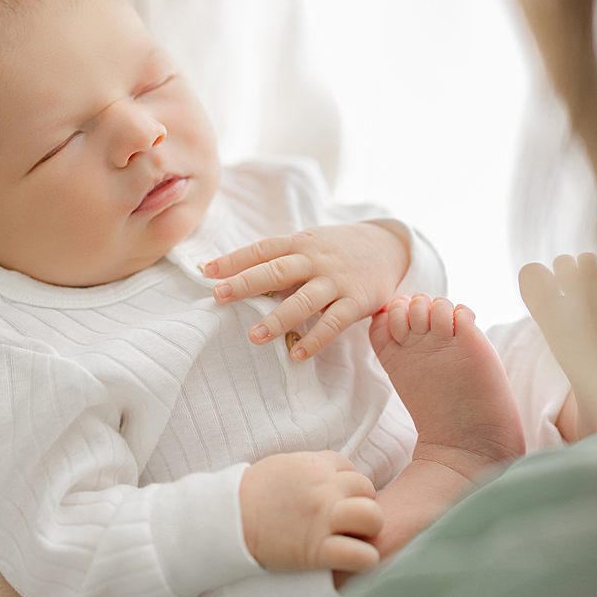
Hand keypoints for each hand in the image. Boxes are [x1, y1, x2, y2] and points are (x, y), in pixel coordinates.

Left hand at [203, 222, 411, 359]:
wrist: (390, 246)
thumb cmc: (339, 250)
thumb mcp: (312, 244)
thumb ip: (282, 260)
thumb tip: (237, 278)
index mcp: (302, 243)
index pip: (263, 249)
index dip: (234, 260)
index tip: (206, 271)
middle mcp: (317, 260)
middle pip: (277, 271)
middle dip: (246, 284)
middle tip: (219, 297)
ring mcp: (337, 281)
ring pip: (303, 300)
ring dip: (277, 319)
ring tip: (254, 336)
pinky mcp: (357, 301)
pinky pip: (333, 323)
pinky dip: (315, 340)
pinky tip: (296, 353)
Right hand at [238, 451, 383, 576]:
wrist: (225, 522)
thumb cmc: (251, 495)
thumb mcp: (285, 466)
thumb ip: (313, 468)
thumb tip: (333, 475)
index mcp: (316, 465)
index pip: (350, 469)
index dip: (343, 486)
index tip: (329, 500)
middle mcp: (325, 489)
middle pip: (367, 490)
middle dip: (361, 504)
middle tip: (344, 521)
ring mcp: (323, 519)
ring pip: (373, 517)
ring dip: (368, 528)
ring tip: (353, 537)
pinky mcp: (317, 551)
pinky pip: (362, 555)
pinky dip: (364, 559)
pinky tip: (353, 560)